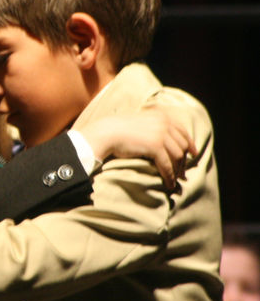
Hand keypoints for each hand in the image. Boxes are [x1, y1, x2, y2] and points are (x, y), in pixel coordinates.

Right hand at [81, 108, 196, 190]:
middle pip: (182, 145)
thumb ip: (154, 126)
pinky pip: (167, 165)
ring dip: (178, 170)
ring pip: (177, 156)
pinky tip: (169, 184)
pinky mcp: (155, 146)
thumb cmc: (118, 129)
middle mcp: (164, 123)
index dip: (190, 143)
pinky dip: (169, 176)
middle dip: (184, 160)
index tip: (193, 153)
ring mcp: (161, 134)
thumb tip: (163, 139)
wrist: (107, 132)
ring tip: (176, 180)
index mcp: (162, 116)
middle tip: (183, 173)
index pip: (182, 131)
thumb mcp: (141, 122)